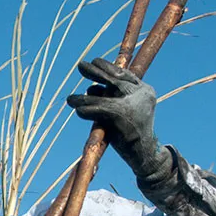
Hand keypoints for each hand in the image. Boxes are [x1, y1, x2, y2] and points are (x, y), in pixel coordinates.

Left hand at [66, 58, 171, 181]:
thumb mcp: (126, 110)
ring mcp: (132, 104)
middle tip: (81, 66)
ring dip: (84, 98)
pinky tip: (77, 109)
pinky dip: (86, 109)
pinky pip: (98, 108)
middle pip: (115, 79)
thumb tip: (91, 87)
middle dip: (96, 72)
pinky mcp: (121, 116)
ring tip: (70, 99)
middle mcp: (141, 94)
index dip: (108, 67)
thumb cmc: (132, 133)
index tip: (95, 61)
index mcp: (145, 90)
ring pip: (103, 95)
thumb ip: (113, 97)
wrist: (144, 154)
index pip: (124, 74)